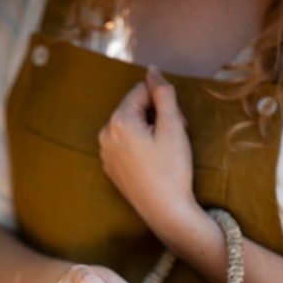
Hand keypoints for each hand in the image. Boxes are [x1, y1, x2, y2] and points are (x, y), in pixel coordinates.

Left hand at [99, 66, 194, 236]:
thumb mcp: (173, 126)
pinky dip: (140, 148)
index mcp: (119, 121)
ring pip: (130, 127)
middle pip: (135, 109)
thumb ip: (163, 93)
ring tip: (164, 153)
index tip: (177, 124)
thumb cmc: (172, 171)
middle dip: (156, 117)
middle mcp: (105, 135)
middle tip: (174, 140)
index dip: (165, 103)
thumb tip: (152, 71)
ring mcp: (105, 154)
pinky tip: (154, 165)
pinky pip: (126, 146)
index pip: (142, 91)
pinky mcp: (110, 169)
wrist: (166, 212)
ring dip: (149, 132)